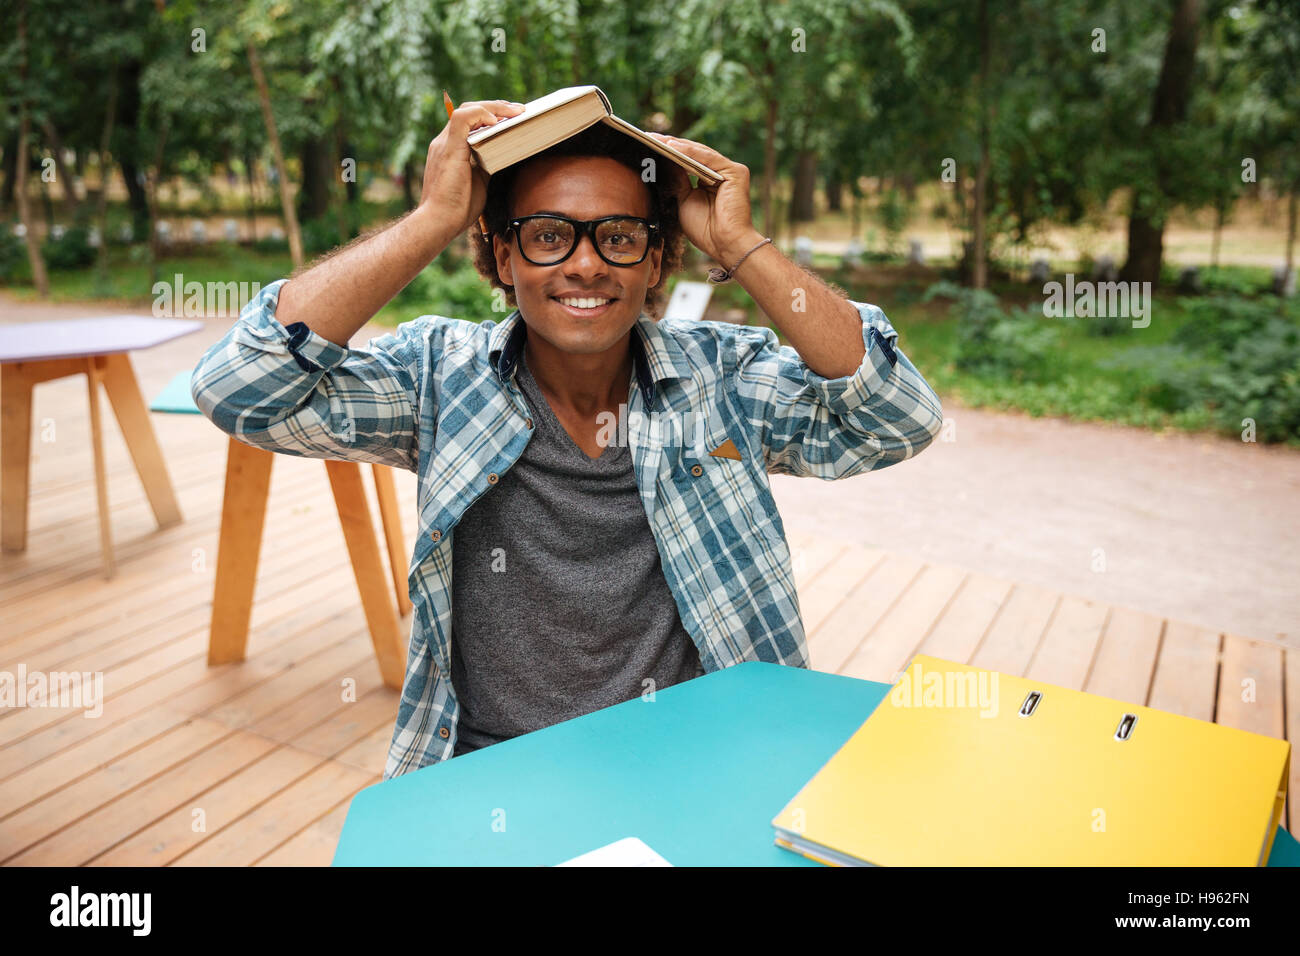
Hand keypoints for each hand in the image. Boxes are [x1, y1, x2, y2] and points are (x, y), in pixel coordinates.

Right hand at [419, 99, 523, 236]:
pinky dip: (482, 115)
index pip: (468, 121)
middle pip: (469, 111)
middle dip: (496, 107)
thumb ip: (486, 165)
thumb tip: (502, 157)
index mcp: (449, 149)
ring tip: (515, 111)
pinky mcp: (449, 148)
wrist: (439, 222)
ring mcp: (444, 143)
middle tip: (519, 110)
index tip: (511, 118)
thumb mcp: (479, 181)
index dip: (489, 116)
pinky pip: (463, 119)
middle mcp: (443, 142)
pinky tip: (498, 121)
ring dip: (494, 107)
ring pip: (468, 110)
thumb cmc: (458, 208)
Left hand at [646, 133, 762, 264]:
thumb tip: (665, 160)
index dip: (669, 153)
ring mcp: (730, 171)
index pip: (688, 161)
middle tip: (649, 137)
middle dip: (671, 145)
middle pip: (693, 154)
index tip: (649, 145)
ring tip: (658, 140)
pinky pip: (708, 158)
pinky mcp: (736, 172)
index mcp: (710, 180)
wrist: (725, 245)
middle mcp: (721, 173)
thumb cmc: (706, 230)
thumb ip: (678, 179)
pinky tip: (673, 147)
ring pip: (700, 153)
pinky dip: (690, 152)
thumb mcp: (684, 200)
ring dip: (678, 146)